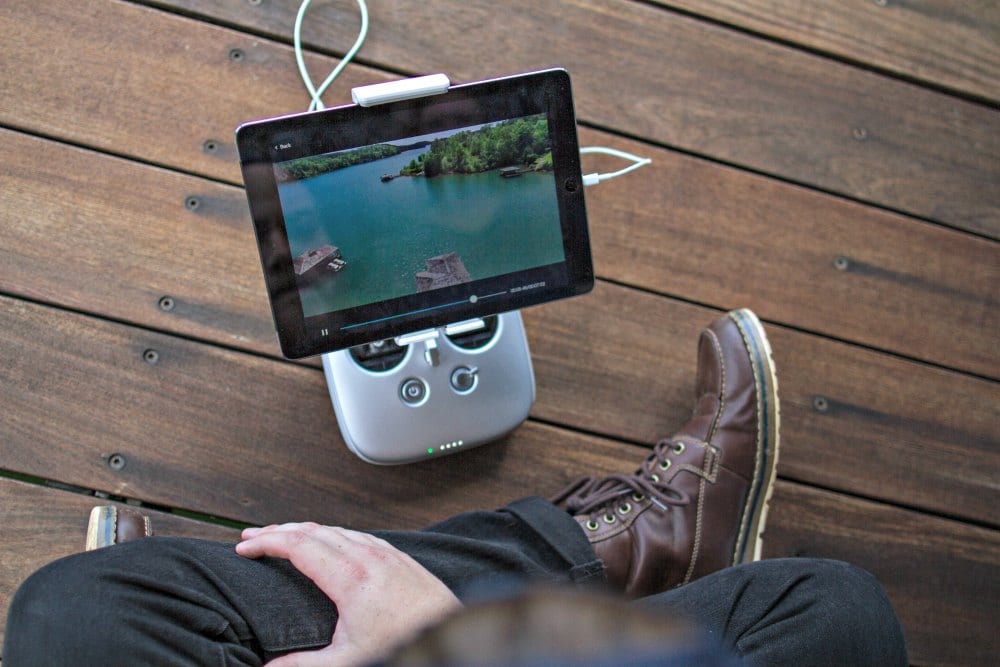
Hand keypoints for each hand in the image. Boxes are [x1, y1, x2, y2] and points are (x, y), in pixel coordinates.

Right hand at [236, 523, 461, 666]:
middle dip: (278, 530)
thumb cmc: (406, 647)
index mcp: (352, 577)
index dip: (266, 542)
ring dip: (305, 530)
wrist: (454, 641)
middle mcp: (370, 557)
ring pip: (337, 530)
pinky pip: (359, 536)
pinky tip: (329, 543)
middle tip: (252, 538)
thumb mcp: (348, 662)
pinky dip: (333, 535)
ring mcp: (388, 554)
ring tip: (282, 538)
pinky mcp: (401, 559)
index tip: (243, 547)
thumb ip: (302, 664)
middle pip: (314, 530)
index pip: (299, 545)